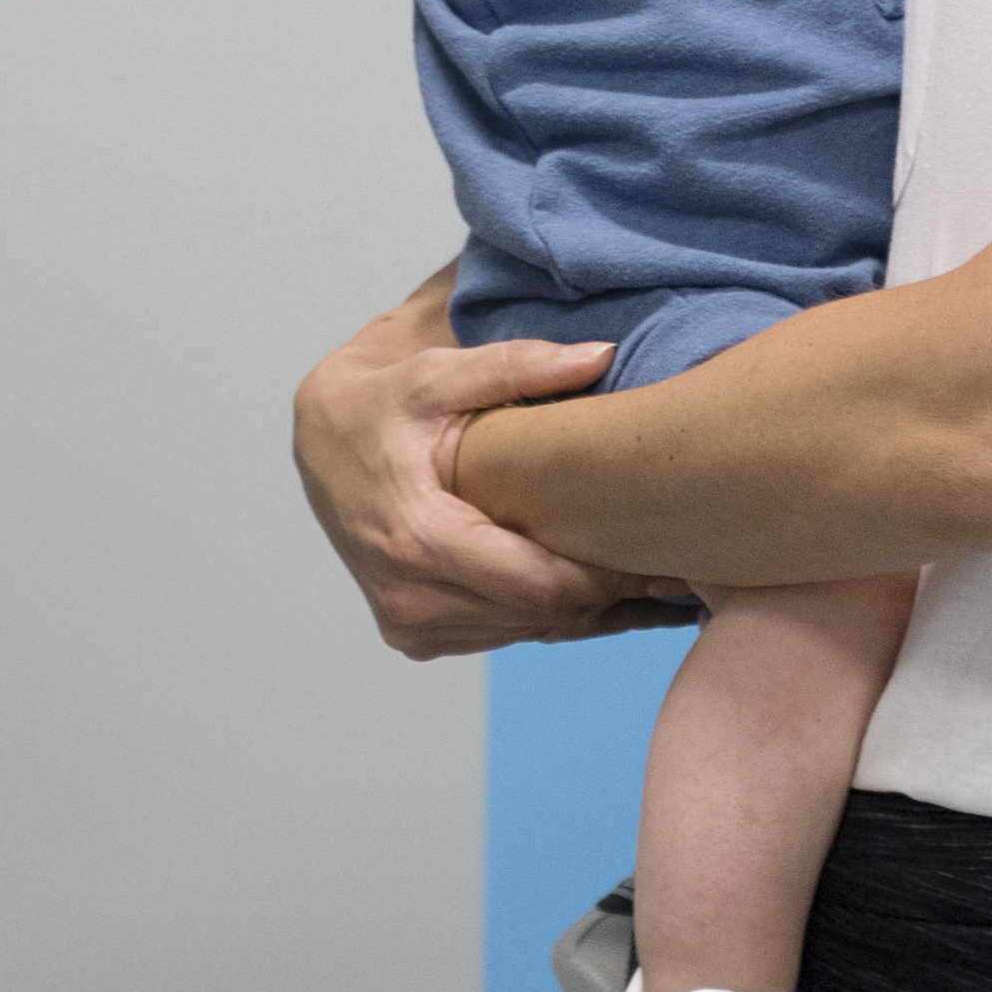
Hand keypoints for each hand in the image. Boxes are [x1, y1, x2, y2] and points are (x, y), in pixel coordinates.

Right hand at [290, 260, 691, 658]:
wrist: (316, 443)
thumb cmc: (378, 405)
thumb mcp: (438, 373)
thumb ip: (517, 366)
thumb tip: (600, 356)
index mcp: (417, 539)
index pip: (540, 588)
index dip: (609, 578)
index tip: (666, 551)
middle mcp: (408, 597)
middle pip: (541, 617)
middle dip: (609, 594)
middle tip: (675, 563)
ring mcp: (408, 623)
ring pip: (526, 633)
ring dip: (585, 611)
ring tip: (648, 574)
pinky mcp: (413, 634)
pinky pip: (501, 635)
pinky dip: (549, 616)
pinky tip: (598, 590)